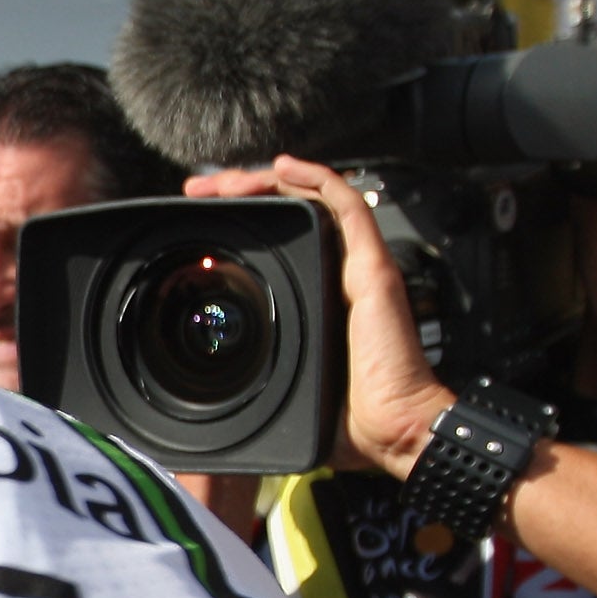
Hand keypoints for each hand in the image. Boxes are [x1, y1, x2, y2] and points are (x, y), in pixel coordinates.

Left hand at [182, 155, 448, 475]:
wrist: (394, 431)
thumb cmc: (351, 421)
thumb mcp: (286, 387)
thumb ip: (260, 374)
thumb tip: (217, 391)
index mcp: (322, 296)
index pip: (285, 240)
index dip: (245, 222)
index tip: (206, 220)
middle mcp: (342, 274)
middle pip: (294, 211)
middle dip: (244, 193)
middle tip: (202, 191)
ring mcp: (360, 267)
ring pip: (315, 199)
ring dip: (268, 179)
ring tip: (227, 179)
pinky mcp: (374, 268)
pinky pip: (348, 206)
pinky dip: (316, 179)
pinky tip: (284, 166)